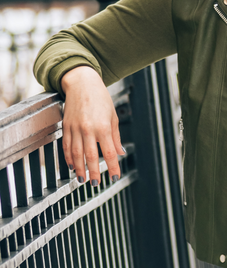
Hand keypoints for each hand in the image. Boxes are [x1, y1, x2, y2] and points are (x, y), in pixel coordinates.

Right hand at [61, 66, 123, 185]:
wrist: (83, 84)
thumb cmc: (101, 99)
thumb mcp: (113, 116)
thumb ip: (116, 137)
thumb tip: (120, 153)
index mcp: (103, 127)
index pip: (109, 152)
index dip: (112, 167)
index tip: (115, 177)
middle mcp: (88, 129)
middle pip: (90, 156)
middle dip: (93, 172)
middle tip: (96, 183)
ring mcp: (75, 128)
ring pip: (76, 154)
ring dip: (79, 169)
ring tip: (82, 179)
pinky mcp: (66, 126)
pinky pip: (67, 146)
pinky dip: (69, 158)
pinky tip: (72, 165)